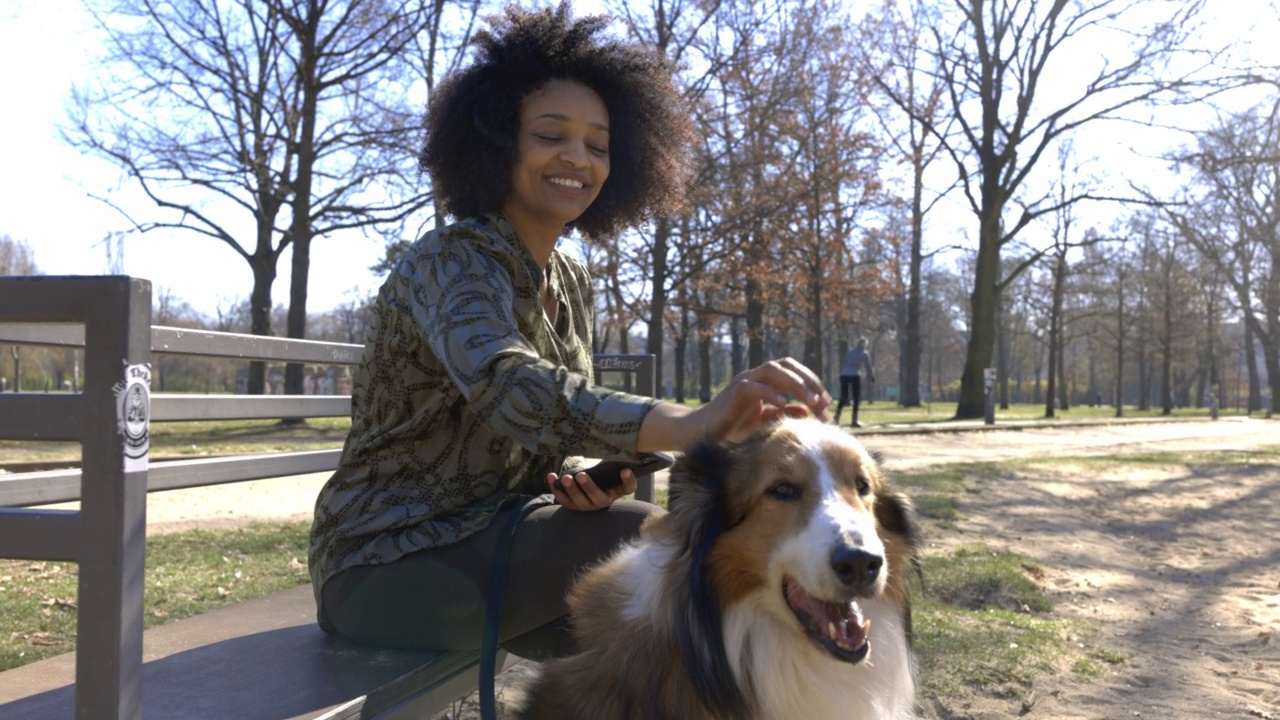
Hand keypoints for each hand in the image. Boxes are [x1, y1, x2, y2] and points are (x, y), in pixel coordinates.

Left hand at [546, 467, 636, 510]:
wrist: (591, 482)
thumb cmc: (604, 472)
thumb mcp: (613, 466)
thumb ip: (620, 459)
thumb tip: (635, 443)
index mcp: (618, 490)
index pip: (628, 487)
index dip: (627, 480)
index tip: (625, 470)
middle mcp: (604, 501)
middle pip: (598, 498)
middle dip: (588, 487)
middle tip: (581, 475)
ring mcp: (587, 505)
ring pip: (578, 502)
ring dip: (570, 490)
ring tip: (565, 478)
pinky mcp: (573, 504)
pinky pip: (564, 500)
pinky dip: (556, 489)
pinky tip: (551, 476)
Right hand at [690, 357, 830, 442]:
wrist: (704, 435)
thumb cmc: (733, 429)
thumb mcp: (766, 423)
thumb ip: (785, 414)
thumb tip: (808, 411)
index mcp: (765, 382)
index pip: (794, 373)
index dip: (813, 384)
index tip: (827, 404)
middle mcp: (756, 377)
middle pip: (787, 364)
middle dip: (809, 380)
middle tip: (823, 401)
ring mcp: (745, 381)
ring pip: (773, 369)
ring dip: (795, 383)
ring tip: (811, 401)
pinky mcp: (734, 391)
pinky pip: (755, 386)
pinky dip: (771, 393)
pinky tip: (783, 405)